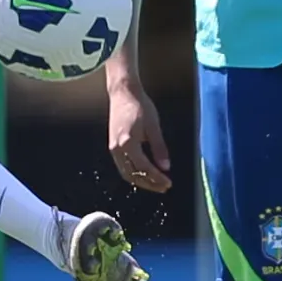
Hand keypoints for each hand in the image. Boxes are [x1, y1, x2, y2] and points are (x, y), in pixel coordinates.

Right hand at [108, 77, 171, 192]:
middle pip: (133, 175)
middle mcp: (117, 148)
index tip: (168, 183)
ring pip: (126, 173)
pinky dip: (134, 173)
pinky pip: (123, 166)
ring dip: (141, 180)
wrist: (123, 93)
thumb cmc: (139, 106)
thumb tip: (166, 167)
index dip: (157, 178)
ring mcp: (113, 148)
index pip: (144, 167)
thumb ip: (159, 148)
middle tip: (164, 187)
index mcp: (128, 143)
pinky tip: (144, 173)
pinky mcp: (113, 145)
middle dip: (149, 184)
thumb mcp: (154, 126)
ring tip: (156, 183)